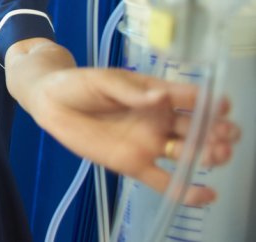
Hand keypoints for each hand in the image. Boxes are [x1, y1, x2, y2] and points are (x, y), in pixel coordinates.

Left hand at [32, 68, 239, 204]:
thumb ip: (130, 91)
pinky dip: (187, 190)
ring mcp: (150, 143)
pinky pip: (164, 181)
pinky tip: (206, 194)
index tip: (220, 106)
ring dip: (207, 155)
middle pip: (196, 128)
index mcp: (157, 94)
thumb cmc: (79, 85)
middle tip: (224, 135)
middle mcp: (160, 120)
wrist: (51, 103)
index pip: (191, 99)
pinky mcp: (135, 165)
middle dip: (215, 132)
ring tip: (216, 155)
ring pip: (187, 153)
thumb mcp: (103, 81)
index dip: (209, 102)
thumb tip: (159, 97)